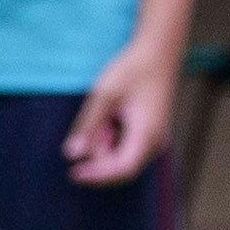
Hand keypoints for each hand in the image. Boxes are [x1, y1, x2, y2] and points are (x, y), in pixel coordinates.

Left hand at [62, 39, 175, 185]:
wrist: (157, 53)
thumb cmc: (132, 71)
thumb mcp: (104, 95)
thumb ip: (88, 126)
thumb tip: (72, 155)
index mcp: (148, 135)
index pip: (122, 170)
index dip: (97, 176)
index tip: (73, 173)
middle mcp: (155, 142)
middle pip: (119, 165)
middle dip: (99, 152)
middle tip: (96, 121)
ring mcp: (154, 139)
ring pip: (120, 156)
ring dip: (103, 142)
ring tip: (106, 113)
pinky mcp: (149, 134)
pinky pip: (124, 146)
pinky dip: (110, 136)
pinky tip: (111, 116)